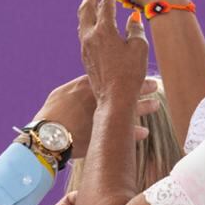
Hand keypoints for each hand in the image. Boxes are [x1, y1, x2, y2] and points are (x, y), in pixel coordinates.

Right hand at [33, 74, 160, 158]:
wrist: (49, 134)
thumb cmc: (51, 113)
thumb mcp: (61, 94)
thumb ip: (74, 88)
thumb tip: (80, 86)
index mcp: (89, 85)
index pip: (112, 74)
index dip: (127, 73)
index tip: (138, 70)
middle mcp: (100, 98)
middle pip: (125, 90)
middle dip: (141, 87)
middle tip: (154, 84)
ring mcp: (104, 115)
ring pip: (130, 109)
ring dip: (144, 107)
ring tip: (155, 105)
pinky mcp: (105, 132)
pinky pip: (125, 133)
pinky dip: (135, 133)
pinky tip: (145, 132)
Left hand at [78, 0, 151, 106]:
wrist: (114, 98)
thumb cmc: (130, 74)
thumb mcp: (139, 48)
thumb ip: (135, 30)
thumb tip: (132, 19)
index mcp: (104, 30)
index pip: (106, 5)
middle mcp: (90, 36)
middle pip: (86, 9)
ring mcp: (85, 47)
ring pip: (82, 22)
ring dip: (86, 9)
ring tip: (92, 3)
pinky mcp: (85, 58)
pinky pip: (83, 34)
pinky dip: (87, 23)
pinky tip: (93, 26)